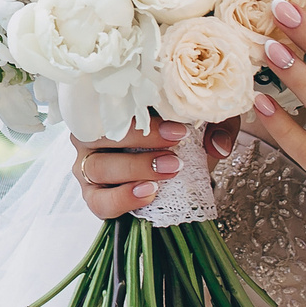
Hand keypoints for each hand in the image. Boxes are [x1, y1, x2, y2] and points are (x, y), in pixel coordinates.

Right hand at [70, 116, 243, 220]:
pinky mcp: (93, 195)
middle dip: (142, 144)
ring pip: (99, 167)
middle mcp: (92, 134)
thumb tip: (218, 146)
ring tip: (167, 173)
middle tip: (175, 155)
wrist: (177, 164)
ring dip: (135, 169)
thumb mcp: (204, 123)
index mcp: (112, 107)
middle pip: (103, 134)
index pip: (118, 105)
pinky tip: (148, 194)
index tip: (180, 130)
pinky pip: (99, 201)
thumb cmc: (180, 137)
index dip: (145, 116)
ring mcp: (88, 165)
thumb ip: (216, 127)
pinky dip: (122, 199)